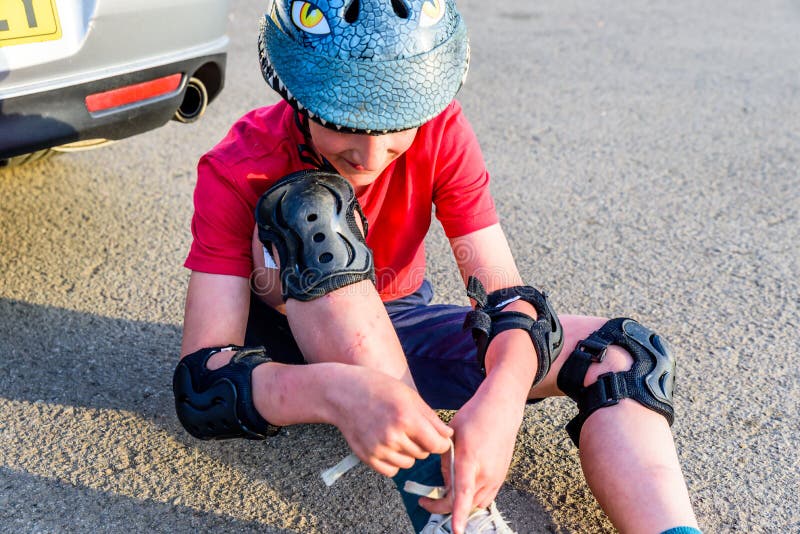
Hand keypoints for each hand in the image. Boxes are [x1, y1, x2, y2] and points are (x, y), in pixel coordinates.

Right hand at [327, 366, 452, 476]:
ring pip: (408, 463)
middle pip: (423, 454)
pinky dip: (393, 461)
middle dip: (423, 443)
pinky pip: (391, 471)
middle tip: (411, 428)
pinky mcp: (367, 457)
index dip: (441, 442)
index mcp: (407, 418)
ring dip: (408, 453)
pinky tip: (387, 444)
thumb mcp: (409, 395)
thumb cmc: (378, 388)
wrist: (343, 393)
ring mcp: (379, 448)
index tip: (438, 437)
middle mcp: (393, 436)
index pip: (437, 444)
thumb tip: (448, 436)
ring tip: (396, 433)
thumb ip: (430, 418)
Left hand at [419, 389, 523, 533]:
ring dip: (458, 503)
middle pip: (464, 503)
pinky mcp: (500, 477)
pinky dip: (471, 498)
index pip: (463, 493)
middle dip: (443, 506)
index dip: (457, 513)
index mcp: (469, 459)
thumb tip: (445, 483)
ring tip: (443, 490)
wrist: (501, 409)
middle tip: (425, 500)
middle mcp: (485, 472)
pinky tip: (460, 486)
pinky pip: (484, 497)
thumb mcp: (451, 436)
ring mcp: (495, 477)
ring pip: (475, 503)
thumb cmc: (474, 417)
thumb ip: (446, 462)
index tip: (456, 531)